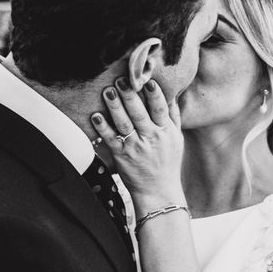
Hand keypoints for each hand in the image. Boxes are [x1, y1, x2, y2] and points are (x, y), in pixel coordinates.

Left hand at [90, 77, 185, 215]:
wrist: (159, 191)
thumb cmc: (167, 163)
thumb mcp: (177, 139)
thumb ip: (174, 116)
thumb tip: (173, 93)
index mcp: (166, 132)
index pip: (161, 109)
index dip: (154, 94)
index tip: (148, 80)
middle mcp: (152, 138)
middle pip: (140, 113)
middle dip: (130, 95)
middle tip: (122, 80)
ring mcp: (136, 147)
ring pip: (124, 123)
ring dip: (115, 107)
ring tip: (108, 91)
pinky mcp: (122, 156)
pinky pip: (111, 140)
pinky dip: (103, 128)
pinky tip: (96, 116)